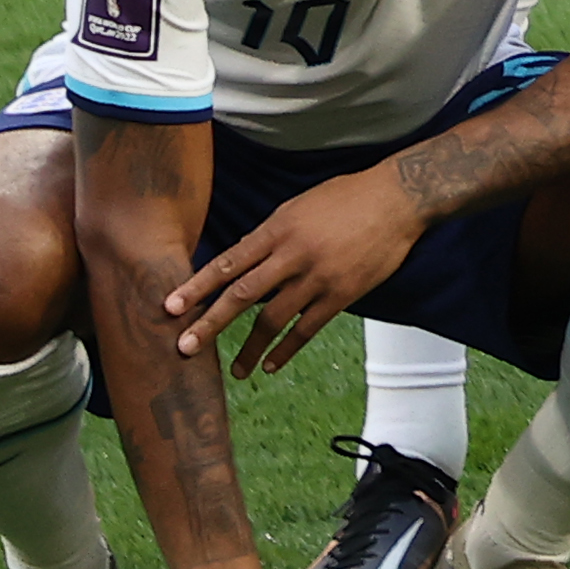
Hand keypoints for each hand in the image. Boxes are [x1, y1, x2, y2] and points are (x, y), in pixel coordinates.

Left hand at [163, 168, 424, 374]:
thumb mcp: (300, 206)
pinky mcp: (342, 294)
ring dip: (250, 348)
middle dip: (209, 323)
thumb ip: (272, 235)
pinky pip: (307, 329)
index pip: (228, 262)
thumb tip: (244, 261)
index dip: (197, 286)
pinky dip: (286, 349)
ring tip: (235, 371)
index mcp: (278, 229)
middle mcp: (293, 255)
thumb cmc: (348, 197)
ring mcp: (318, 277)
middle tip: (184, 347)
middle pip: (242, 295)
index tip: (170, 306)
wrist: (398, 199)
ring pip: (273, 319)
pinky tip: (271, 364)